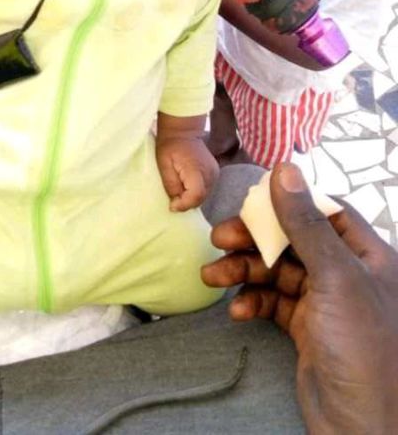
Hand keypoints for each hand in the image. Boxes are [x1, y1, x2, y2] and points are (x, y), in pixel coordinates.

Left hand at [156, 136, 218, 211]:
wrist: (182, 131)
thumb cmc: (170, 146)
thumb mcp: (163, 165)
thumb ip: (171, 185)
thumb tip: (175, 204)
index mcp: (196, 169)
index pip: (196, 196)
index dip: (183, 204)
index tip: (171, 204)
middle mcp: (210, 173)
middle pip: (200, 199)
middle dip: (186, 202)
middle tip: (173, 197)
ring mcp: (214, 173)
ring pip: (203, 196)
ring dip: (190, 198)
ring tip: (178, 189)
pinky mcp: (214, 173)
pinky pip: (205, 189)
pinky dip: (195, 192)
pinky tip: (186, 185)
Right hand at [201, 163, 397, 433]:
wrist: (362, 426)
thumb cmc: (361, 345)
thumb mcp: (334, 276)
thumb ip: (305, 223)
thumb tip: (284, 169)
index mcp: (368, 255)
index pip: (327, 211)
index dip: (290, 202)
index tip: (254, 201)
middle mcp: (348, 274)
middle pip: (294, 239)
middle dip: (255, 239)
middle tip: (218, 238)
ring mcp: (326, 303)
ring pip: (277, 271)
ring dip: (244, 271)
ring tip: (211, 276)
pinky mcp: (307, 329)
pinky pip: (273, 303)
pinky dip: (252, 302)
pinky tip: (237, 310)